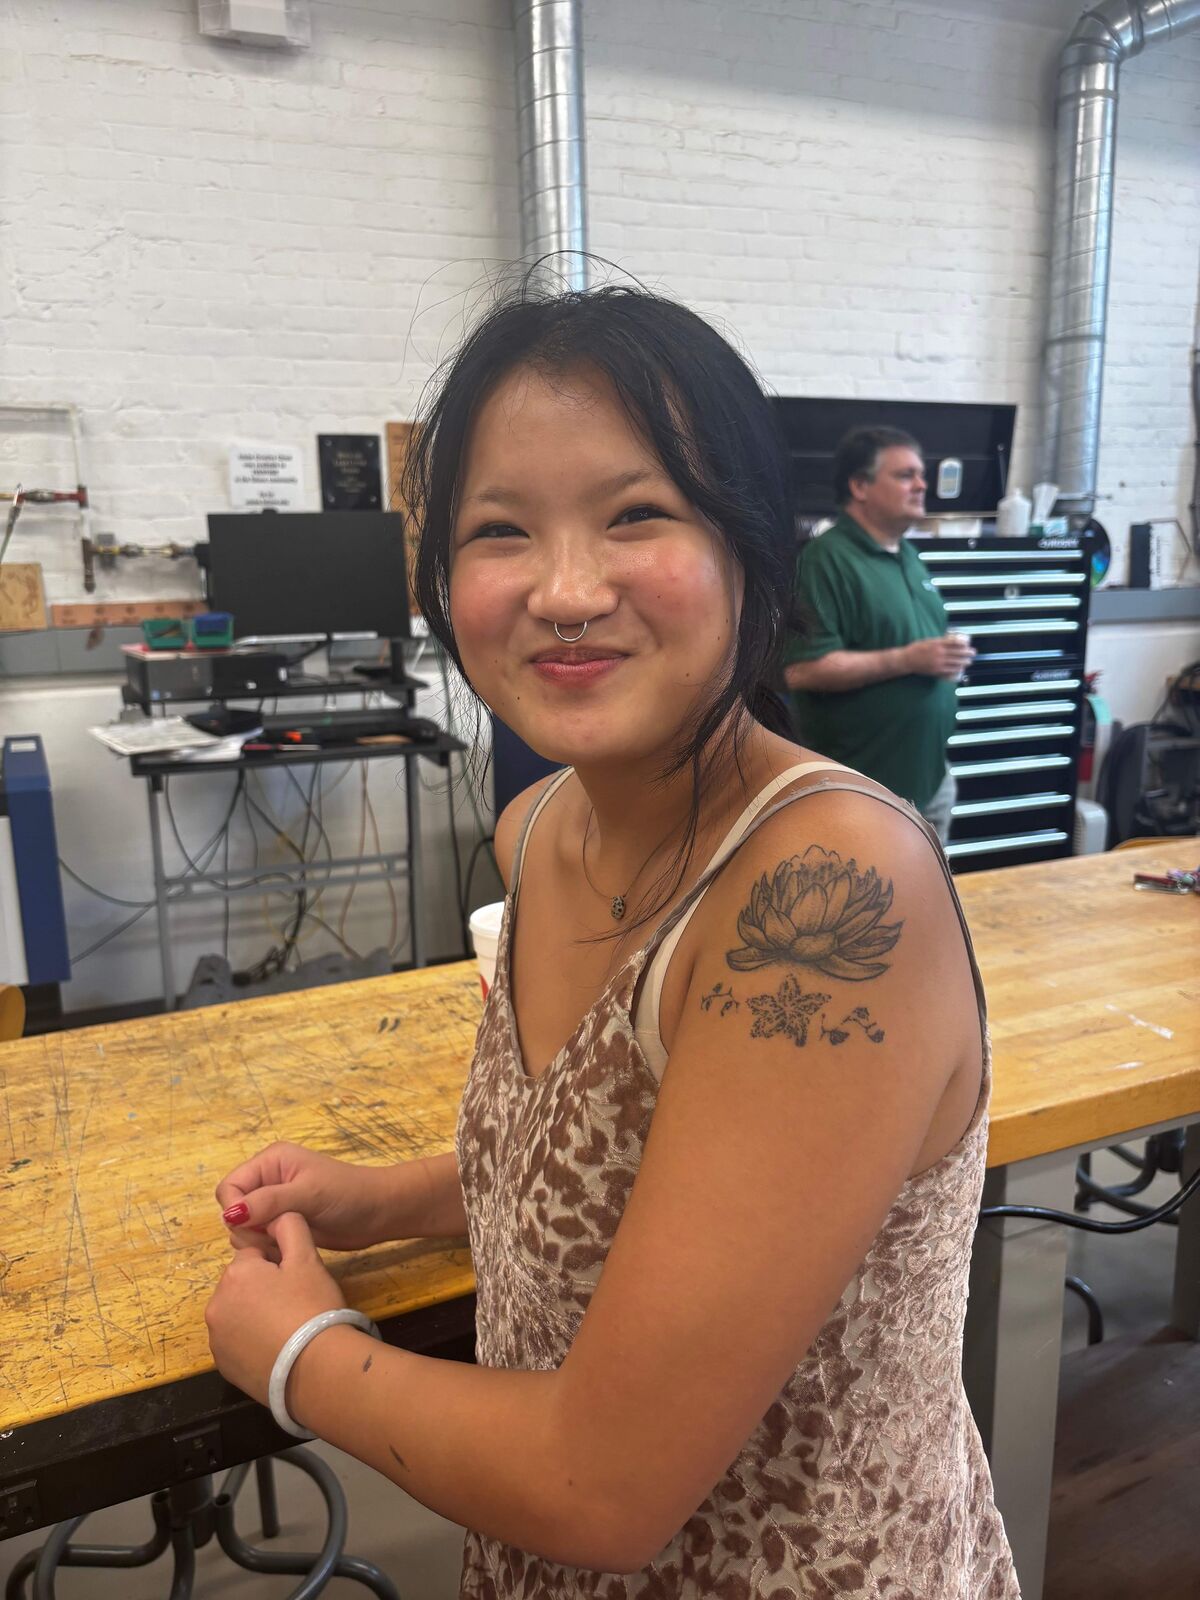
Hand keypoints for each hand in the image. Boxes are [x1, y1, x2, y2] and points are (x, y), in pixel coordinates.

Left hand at [205, 1212, 344, 1406]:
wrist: (316, 1371)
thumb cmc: (312, 1308)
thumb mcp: (308, 1259)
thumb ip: (290, 1226)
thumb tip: (277, 1214)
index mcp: (235, 1274)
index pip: (255, 1256)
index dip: (280, 1266)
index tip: (297, 1283)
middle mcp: (216, 1305)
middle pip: (243, 1285)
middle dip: (264, 1290)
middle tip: (295, 1305)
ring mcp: (216, 1339)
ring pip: (238, 1314)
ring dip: (256, 1316)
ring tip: (288, 1329)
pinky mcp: (223, 1367)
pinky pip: (237, 1342)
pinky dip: (252, 1342)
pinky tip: (277, 1349)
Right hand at [216, 1141, 391, 1251]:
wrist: (377, 1212)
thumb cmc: (347, 1194)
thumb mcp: (308, 1194)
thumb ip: (269, 1201)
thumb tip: (231, 1214)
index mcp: (270, 1161)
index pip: (229, 1187)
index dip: (235, 1209)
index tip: (256, 1225)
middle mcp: (268, 1180)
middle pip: (232, 1209)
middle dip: (246, 1227)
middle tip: (272, 1236)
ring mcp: (275, 1204)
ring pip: (242, 1228)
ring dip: (256, 1240)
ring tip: (283, 1241)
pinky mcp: (282, 1224)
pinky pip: (258, 1240)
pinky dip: (266, 1248)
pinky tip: (285, 1250)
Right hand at [904, 633, 974, 678]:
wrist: (907, 660)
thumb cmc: (916, 649)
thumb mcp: (928, 641)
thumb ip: (939, 641)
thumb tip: (950, 641)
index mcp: (937, 644)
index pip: (954, 643)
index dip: (963, 644)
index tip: (968, 644)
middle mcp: (939, 653)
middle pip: (957, 653)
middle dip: (967, 653)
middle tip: (973, 652)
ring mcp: (938, 662)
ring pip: (955, 662)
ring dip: (964, 662)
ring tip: (969, 661)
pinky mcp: (936, 670)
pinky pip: (949, 670)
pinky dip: (956, 670)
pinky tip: (961, 669)